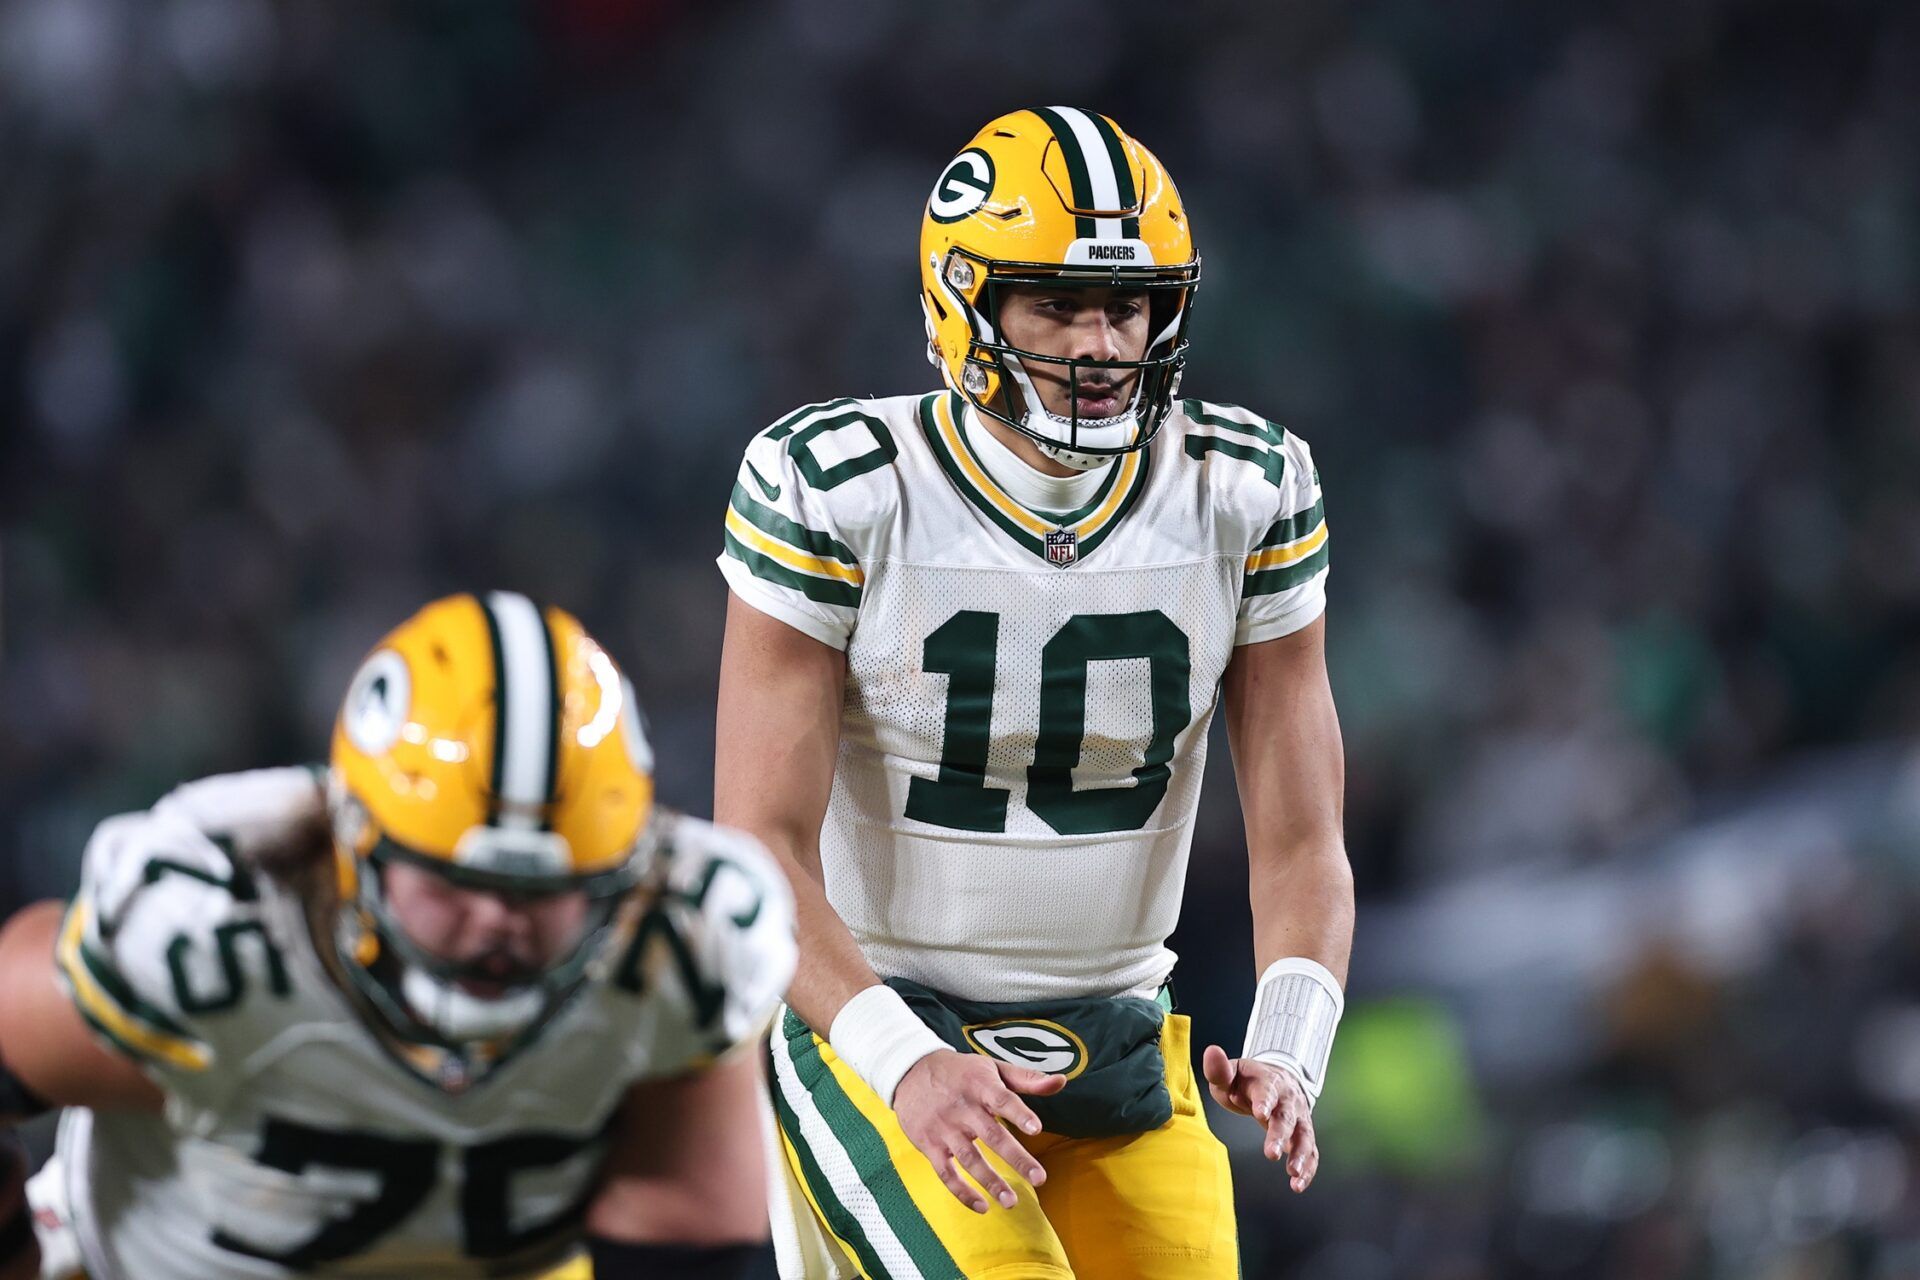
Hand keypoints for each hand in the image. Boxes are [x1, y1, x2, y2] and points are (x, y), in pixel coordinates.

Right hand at [892, 1049, 1065, 1212]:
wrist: (910, 1072)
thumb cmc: (960, 1072)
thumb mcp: (991, 1067)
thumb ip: (1026, 1079)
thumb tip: (1061, 1082)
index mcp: (980, 1085)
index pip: (1002, 1099)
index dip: (1019, 1114)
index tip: (1036, 1128)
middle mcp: (962, 1108)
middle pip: (991, 1135)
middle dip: (1016, 1158)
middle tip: (1040, 1178)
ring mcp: (945, 1129)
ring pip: (970, 1159)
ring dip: (991, 1181)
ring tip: (1012, 1202)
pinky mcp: (930, 1145)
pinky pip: (946, 1173)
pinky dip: (962, 1192)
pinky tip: (982, 1206)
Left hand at [1201, 1043, 1317, 1191]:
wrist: (1276, 1079)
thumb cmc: (1245, 1081)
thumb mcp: (1230, 1074)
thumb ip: (1219, 1069)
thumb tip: (1211, 1051)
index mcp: (1267, 1082)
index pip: (1267, 1091)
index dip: (1264, 1101)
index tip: (1260, 1113)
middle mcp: (1288, 1099)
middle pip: (1287, 1116)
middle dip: (1280, 1135)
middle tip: (1272, 1154)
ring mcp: (1299, 1117)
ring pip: (1304, 1135)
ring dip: (1300, 1155)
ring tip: (1293, 1174)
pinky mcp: (1303, 1133)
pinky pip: (1311, 1151)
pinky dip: (1308, 1168)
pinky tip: (1298, 1185)